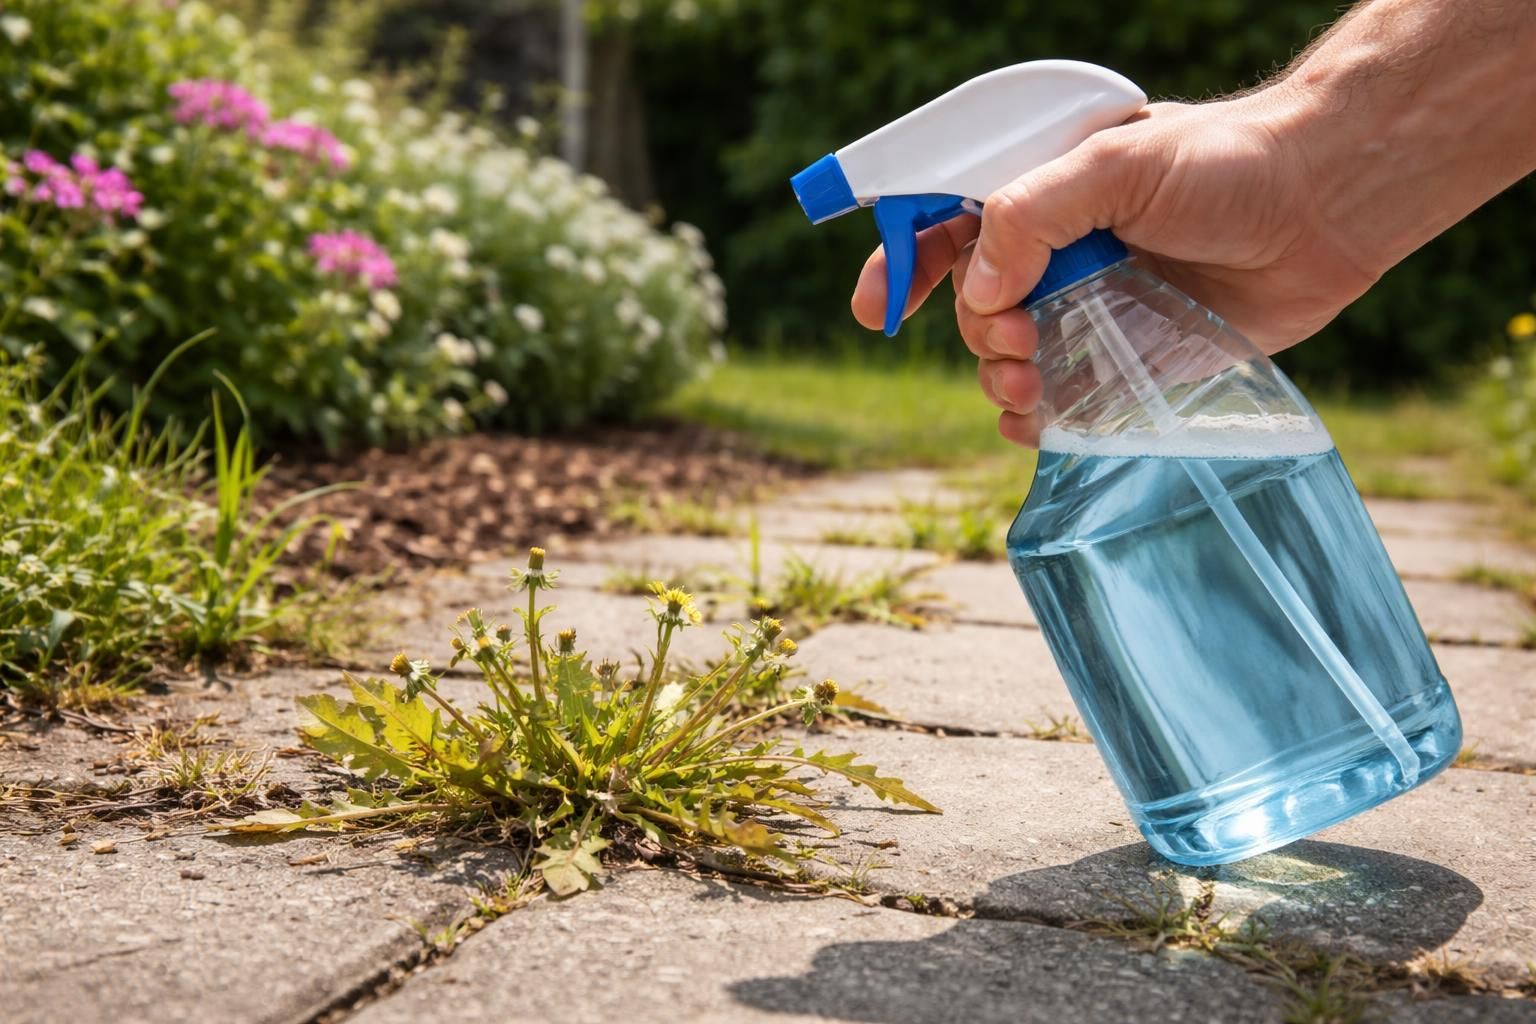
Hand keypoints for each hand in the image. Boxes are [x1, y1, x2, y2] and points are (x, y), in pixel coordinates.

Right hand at [850, 91, 1381, 446]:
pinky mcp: (1128, 360)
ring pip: (1007, 359)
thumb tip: (979, 288)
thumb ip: (1033, 216)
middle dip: (978, 333)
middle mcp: (1054, 254)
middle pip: (969, 306)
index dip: (899, 266)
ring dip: (1002, 381)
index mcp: (1039, 196)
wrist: (1325, 207)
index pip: (942, 230)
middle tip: (1018, 341)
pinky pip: (1061, 403)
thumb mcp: (1118, 164)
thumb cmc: (1228, 164)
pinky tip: (1041, 424)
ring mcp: (1088, 308)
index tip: (879, 312)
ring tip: (1036, 386)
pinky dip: (1038, 421)